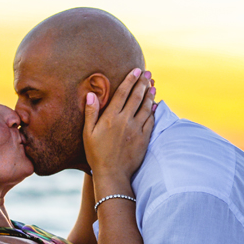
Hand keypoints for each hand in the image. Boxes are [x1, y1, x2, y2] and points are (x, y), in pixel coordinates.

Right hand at [84, 68, 155, 183]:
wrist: (112, 173)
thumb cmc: (96, 154)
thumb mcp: (88, 133)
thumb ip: (91, 112)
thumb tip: (91, 94)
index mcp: (111, 117)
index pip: (122, 93)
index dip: (130, 80)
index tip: (136, 70)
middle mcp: (125, 120)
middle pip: (137, 96)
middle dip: (143, 83)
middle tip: (148, 73)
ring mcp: (137, 129)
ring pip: (146, 107)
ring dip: (150, 94)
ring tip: (153, 84)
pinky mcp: (144, 138)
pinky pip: (151, 120)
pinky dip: (154, 110)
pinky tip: (155, 105)